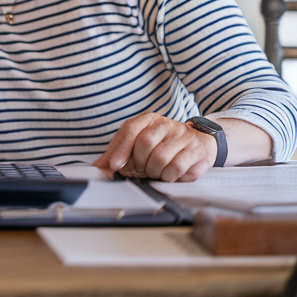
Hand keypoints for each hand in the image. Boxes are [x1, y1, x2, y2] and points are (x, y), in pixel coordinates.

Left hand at [93, 112, 216, 182]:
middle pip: (145, 144)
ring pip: (161, 158)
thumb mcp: (138, 145)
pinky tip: (169, 175)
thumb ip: (117, 155)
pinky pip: (177, 167)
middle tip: (142, 170)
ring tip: (156, 172)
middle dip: (140, 163)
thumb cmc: (162, 145)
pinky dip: (169, 176)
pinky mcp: (196, 151)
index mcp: (148, 120)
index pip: (130, 129)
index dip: (120, 148)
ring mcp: (182, 136)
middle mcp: (166, 124)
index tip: (114, 165)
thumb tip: (97, 169)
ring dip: (154, 172)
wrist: (199, 142)